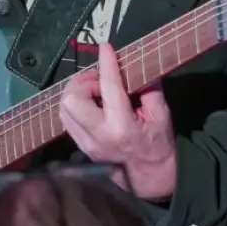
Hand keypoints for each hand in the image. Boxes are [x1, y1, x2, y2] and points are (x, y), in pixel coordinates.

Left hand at [60, 43, 177, 200]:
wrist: (149, 178)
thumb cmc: (158, 146)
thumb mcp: (162, 116)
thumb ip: (150, 90)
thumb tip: (140, 65)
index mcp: (122, 127)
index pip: (109, 88)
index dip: (106, 64)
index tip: (105, 47)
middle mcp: (99, 136)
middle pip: (73, 100)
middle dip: (83, 83)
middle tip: (99, 81)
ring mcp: (86, 144)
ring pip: (65, 109)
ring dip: (77, 93)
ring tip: (95, 92)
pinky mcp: (80, 147)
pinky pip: (66, 119)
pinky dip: (75, 105)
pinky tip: (91, 104)